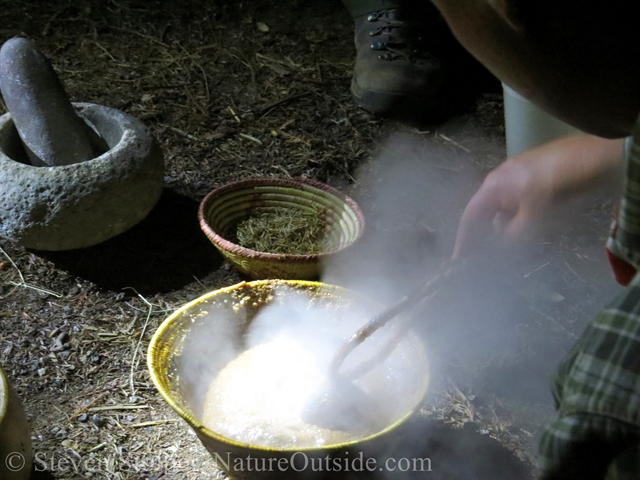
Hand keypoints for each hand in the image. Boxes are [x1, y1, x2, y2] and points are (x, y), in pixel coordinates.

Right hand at [453, 135, 623, 257]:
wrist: (593, 157)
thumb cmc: (557, 188)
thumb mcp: (533, 218)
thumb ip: (512, 235)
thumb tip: (501, 242)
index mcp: (493, 187)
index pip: (469, 217)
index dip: (463, 240)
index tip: (459, 260)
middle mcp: (499, 178)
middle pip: (485, 211)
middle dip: (485, 233)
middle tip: (486, 255)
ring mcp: (517, 173)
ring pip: (503, 206)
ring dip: (505, 225)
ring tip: (515, 242)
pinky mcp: (534, 172)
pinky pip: (517, 200)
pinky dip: (518, 215)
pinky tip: (531, 224)